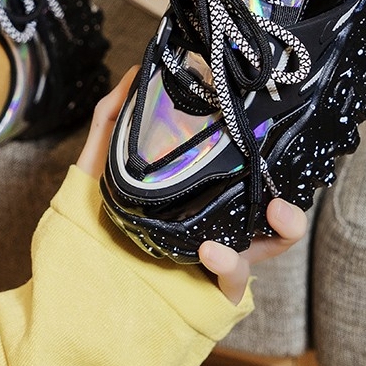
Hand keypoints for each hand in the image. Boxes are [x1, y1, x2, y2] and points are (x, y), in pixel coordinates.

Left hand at [76, 67, 308, 304]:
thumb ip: (112, 121)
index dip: (263, 152)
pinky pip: (233, 281)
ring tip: (277, 210)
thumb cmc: (92, 229)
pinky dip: (228, 264)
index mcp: (197, 195)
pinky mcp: (209, 294)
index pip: (242, 172)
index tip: (267, 128)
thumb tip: (135, 71)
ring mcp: (216, 260)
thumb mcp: (96, 169)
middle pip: (270, 207)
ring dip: (286, 227)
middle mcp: (214, 225)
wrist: (75, 293)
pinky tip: (210, 249)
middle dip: (291, 192)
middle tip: (285, 179)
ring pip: (271, 246)